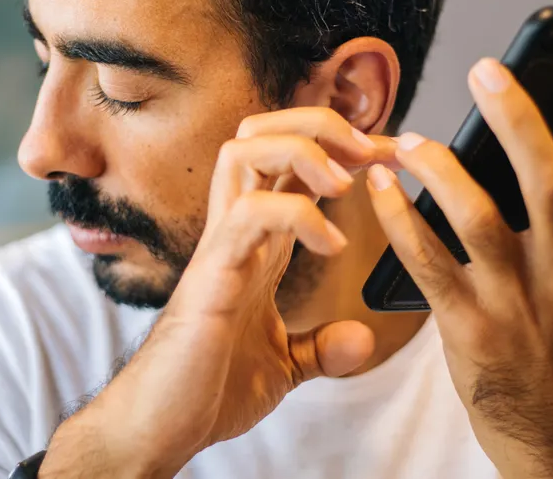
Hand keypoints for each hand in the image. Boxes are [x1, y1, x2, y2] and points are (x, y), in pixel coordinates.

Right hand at [41, 108, 389, 477]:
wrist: (162, 428)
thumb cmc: (207, 389)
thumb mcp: (284, 365)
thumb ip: (320, 346)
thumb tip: (360, 338)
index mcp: (256, 241)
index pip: (290, 162)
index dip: (342, 147)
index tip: (390, 157)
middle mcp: (236, 230)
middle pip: (261, 130)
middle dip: (319, 123)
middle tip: (370, 152)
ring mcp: (221, 245)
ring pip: (244, 150)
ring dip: (304, 151)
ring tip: (346, 185)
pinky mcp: (212, 273)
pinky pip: (251, 212)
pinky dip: (299, 214)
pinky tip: (331, 245)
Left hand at [365, 34, 552, 478]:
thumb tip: (549, 158)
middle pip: (546, 179)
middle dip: (518, 119)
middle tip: (487, 69)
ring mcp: (519, 302)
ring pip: (481, 217)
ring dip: (442, 169)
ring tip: (409, 139)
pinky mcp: (473, 331)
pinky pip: (428, 264)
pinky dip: (402, 222)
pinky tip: (382, 191)